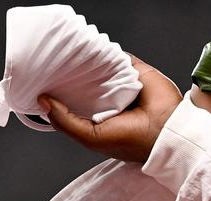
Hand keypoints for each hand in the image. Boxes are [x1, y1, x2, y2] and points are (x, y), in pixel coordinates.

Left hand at [37, 56, 181, 162]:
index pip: (74, 103)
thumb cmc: (131, 140)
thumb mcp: (91, 138)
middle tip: (51, 66)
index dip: (58, 94)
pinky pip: (115, 56)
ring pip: (97, 67)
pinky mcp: (134, 69)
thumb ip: (66, 122)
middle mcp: (109, 102)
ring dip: (85, 62)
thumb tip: (44, 100)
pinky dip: (104, 52)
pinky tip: (91, 50)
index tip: (44, 84)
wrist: (167, 130)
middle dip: (68, 76)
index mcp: (98, 120)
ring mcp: (122, 84)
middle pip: (83, 83)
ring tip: (68, 55)